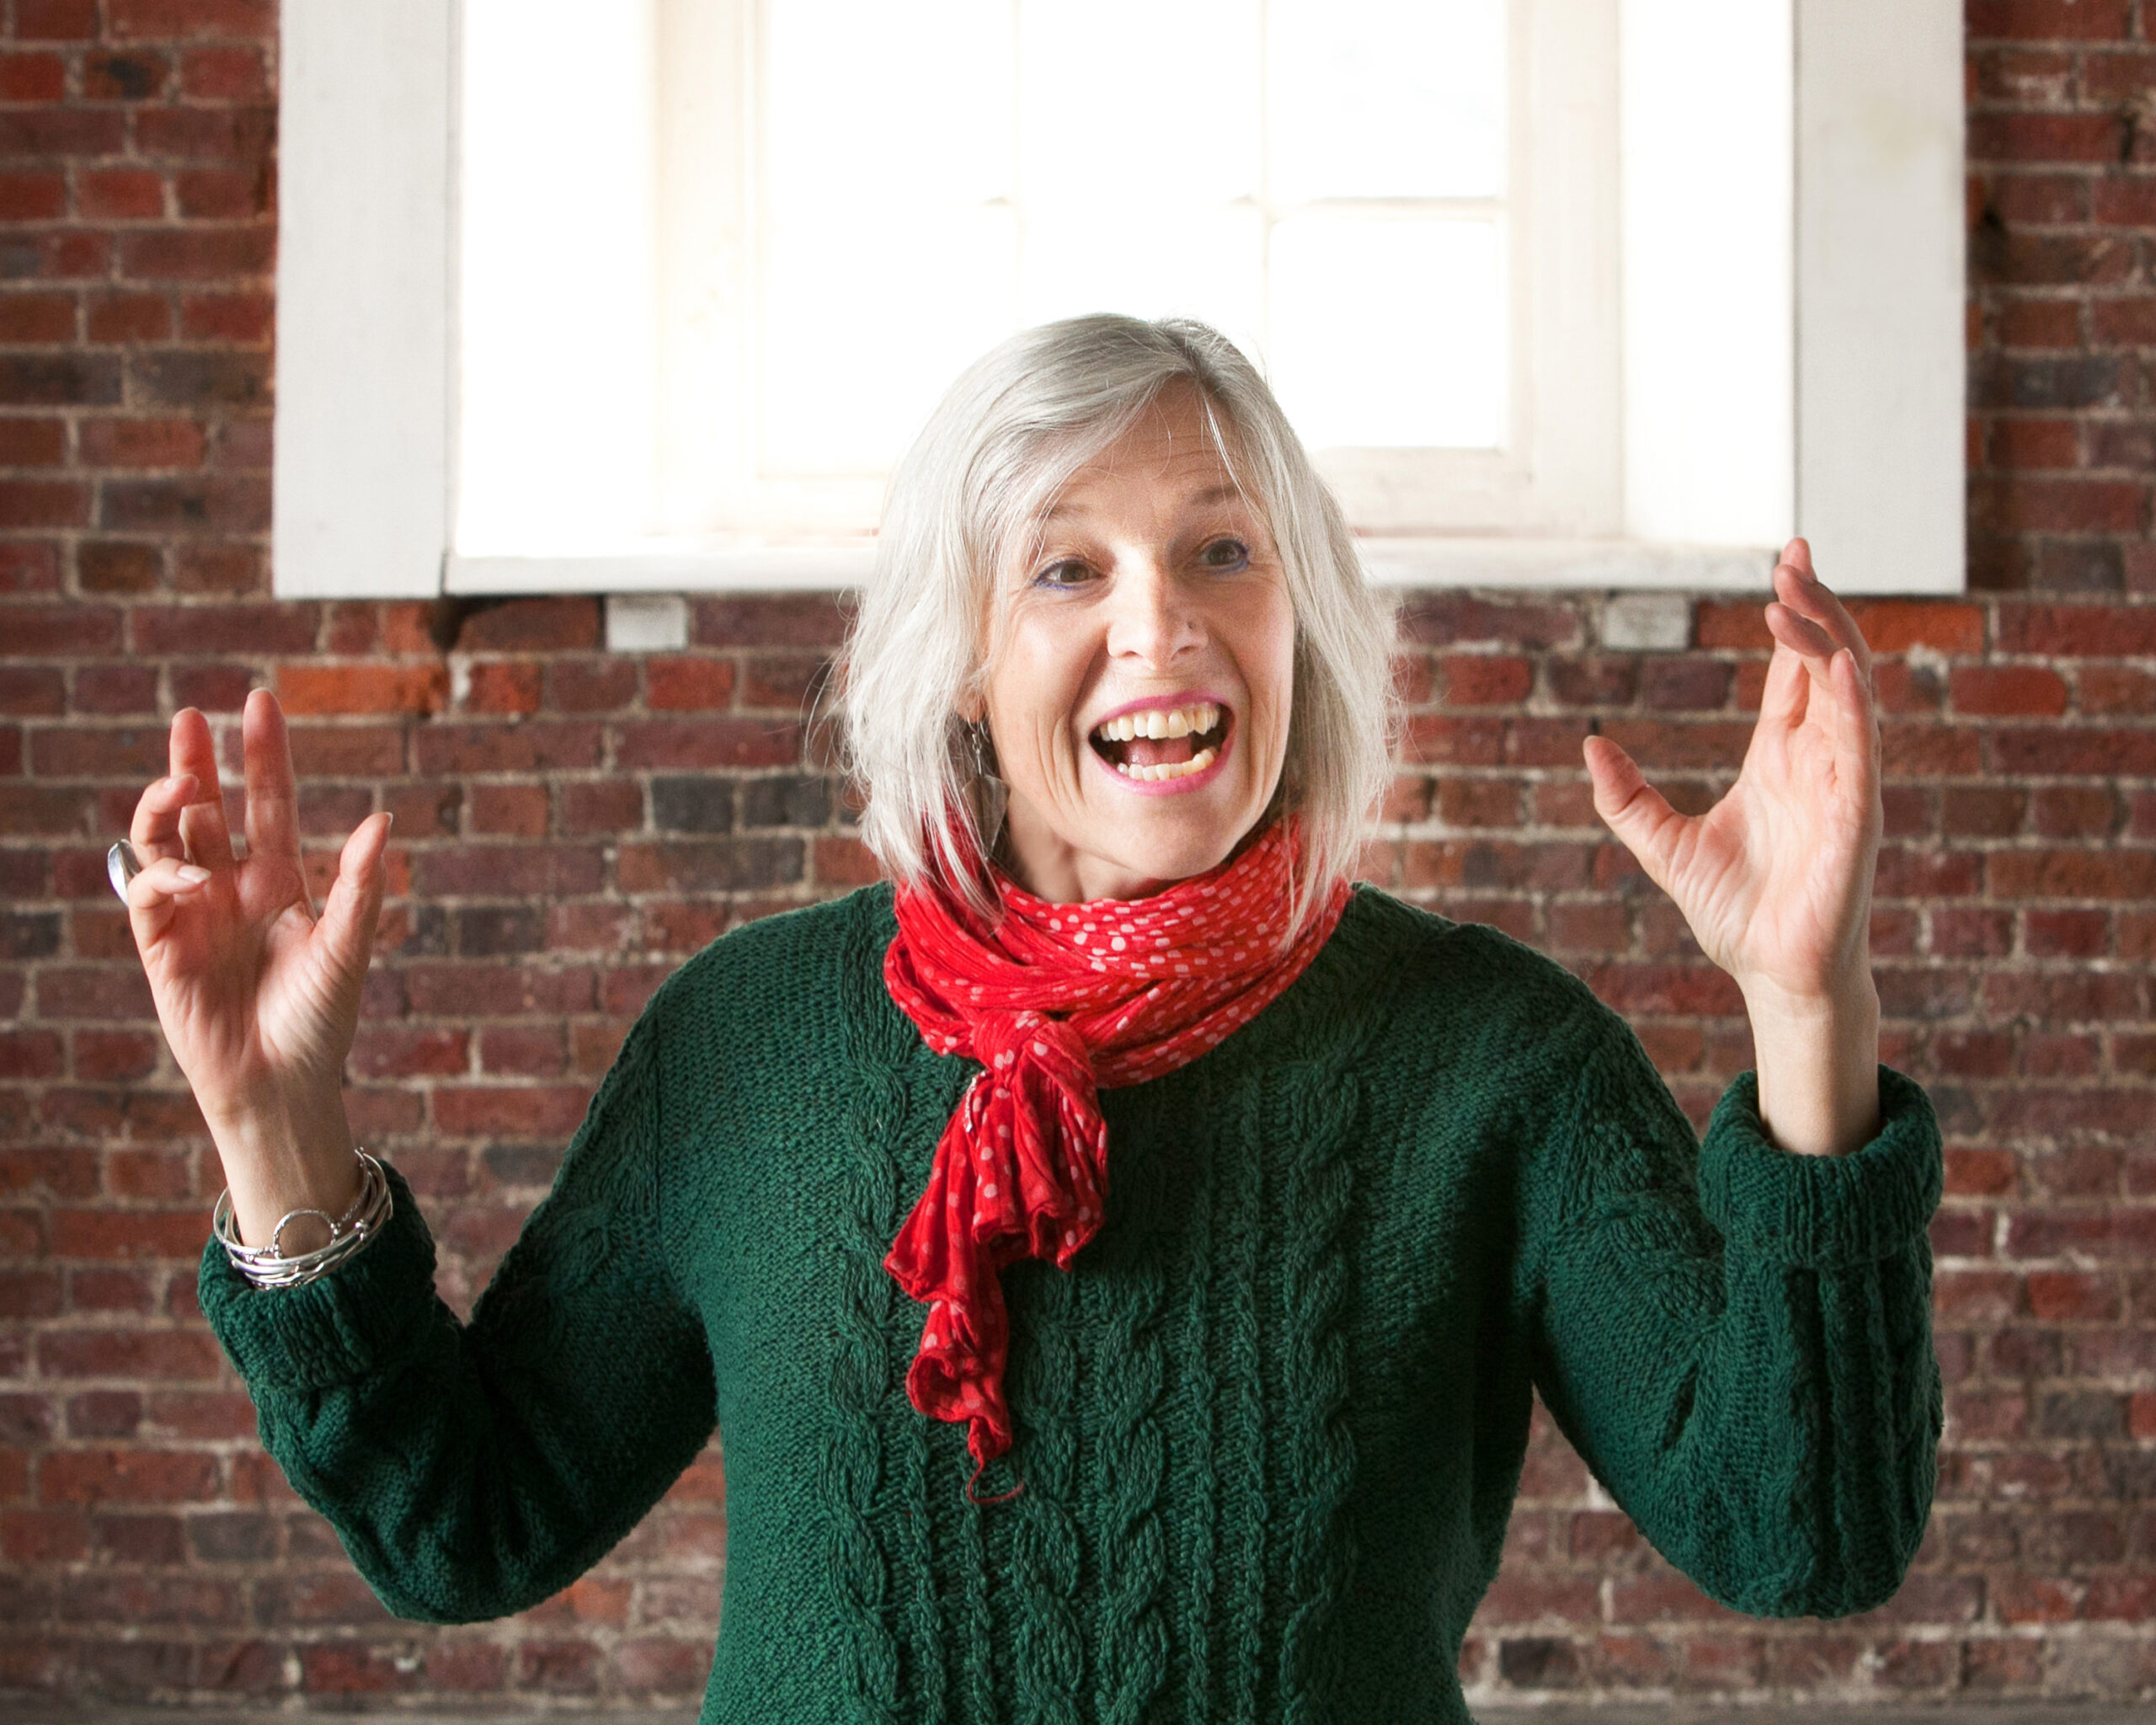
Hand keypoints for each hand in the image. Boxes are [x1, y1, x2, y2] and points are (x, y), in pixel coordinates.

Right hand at [124, 689, 392, 1238]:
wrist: (283, 1084)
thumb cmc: (320, 1020)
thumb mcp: (347, 947)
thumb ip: (361, 886)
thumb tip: (382, 820)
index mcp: (280, 881)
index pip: (268, 803)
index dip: (263, 755)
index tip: (259, 701)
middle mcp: (233, 888)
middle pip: (205, 809)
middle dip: (194, 763)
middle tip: (189, 718)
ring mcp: (194, 913)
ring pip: (166, 840)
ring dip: (166, 806)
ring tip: (180, 782)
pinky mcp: (162, 946)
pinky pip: (149, 892)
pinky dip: (163, 875)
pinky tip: (188, 878)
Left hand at [1582, 538, 1881, 1013]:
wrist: (1771, 975)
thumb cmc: (1735, 913)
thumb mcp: (1663, 846)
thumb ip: (1626, 797)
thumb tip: (1589, 743)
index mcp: (1779, 757)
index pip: (1794, 667)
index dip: (1794, 614)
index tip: (1784, 561)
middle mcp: (1817, 759)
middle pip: (1825, 662)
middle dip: (1814, 607)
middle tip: (1792, 558)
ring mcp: (1842, 783)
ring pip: (1848, 691)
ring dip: (1827, 640)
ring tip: (1794, 595)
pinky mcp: (1856, 817)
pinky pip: (1861, 749)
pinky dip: (1854, 705)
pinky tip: (1839, 665)